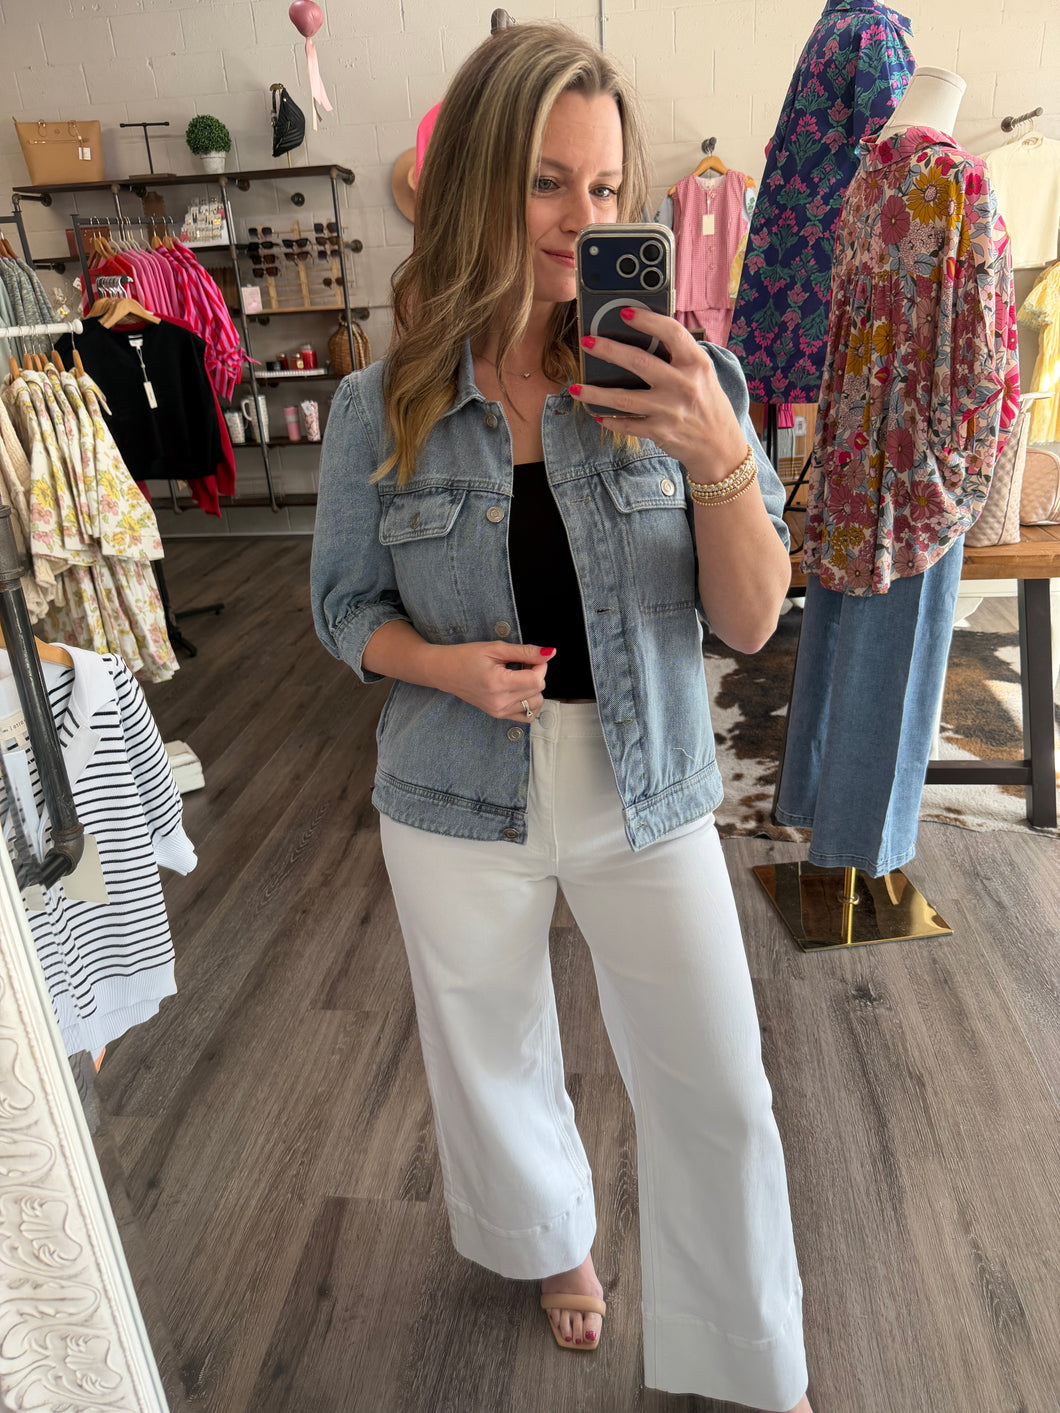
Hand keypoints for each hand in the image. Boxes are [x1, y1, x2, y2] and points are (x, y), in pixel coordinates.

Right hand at [432, 640, 554, 720]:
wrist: (444, 671)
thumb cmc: (466, 656)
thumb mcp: (495, 648)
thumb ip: (525, 651)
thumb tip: (550, 653)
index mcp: (497, 683)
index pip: (537, 680)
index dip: (540, 666)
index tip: (531, 657)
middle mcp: (499, 702)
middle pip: (538, 692)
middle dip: (536, 675)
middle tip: (521, 664)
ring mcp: (499, 711)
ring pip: (536, 704)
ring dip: (533, 689)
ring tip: (518, 677)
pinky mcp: (498, 715)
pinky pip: (527, 716)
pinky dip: (529, 703)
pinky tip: (520, 690)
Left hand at [571, 309, 746, 483]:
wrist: (720, 447)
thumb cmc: (707, 404)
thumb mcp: (702, 375)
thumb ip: (679, 357)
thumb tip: (643, 337)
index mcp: (696, 363)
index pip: (671, 332)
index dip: (647, 320)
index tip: (625, 312)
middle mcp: (684, 385)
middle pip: (639, 362)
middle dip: (609, 350)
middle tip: (587, 342)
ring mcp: (670, 410)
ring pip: (624, 398)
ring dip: (595, 393)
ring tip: (575, 387)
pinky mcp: (660, 431)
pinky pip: (627, 424)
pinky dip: (610, 420)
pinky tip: (596, 413)